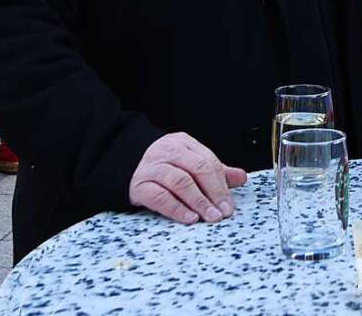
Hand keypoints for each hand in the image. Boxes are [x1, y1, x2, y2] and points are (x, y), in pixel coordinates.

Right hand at [129, 132, 247, 224]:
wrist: (120, 164)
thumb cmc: (162, 166)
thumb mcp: (189, 161)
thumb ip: (214, 170)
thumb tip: (241, 177)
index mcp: (183, 143)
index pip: (208, 161)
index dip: (222, 183)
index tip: (229, 204)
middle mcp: (167, 152)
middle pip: (197, 168)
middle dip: (213, 192)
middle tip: (222, 212)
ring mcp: (151, 168)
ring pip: (180, 181)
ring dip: (198, 201)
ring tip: (209, 216)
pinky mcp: (138, 186)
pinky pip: (159, 197)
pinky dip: (177, 208)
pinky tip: (189, 218)